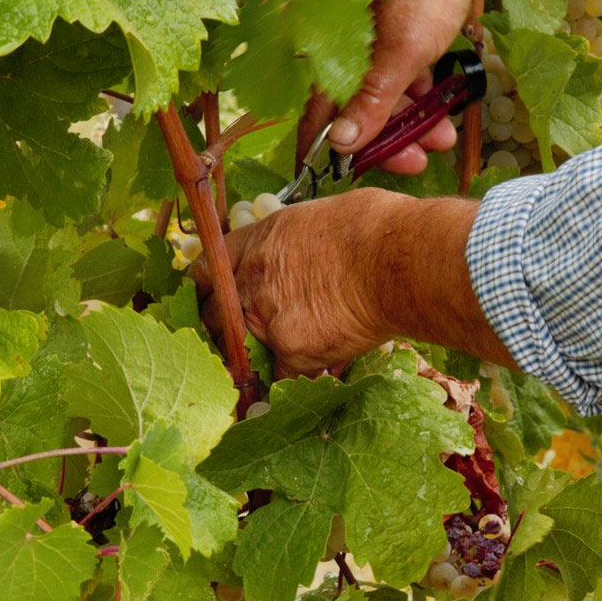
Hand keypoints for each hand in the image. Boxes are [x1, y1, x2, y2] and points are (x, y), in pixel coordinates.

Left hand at [223, 189, 395, 378]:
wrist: (395, 259)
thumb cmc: (372, 227)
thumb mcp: (316, 219)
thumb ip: (293, 244)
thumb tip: (302, 256)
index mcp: (255, 242)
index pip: (205, 272)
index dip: (208, 291)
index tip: (214, 302)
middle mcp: (250, 281)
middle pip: (216, 317)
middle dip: (227, 331)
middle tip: (245, 339)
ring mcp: (267, 319)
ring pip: (244, 353)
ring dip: (257, 359)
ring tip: (276, 363)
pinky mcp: (292, 352)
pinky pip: (281, 378)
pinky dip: (293, 381)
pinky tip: (304, 379)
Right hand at [297, 0, 485, 175]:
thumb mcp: (401, 52)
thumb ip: (372, 101)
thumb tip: (342, 145)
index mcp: (331, 57)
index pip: (317, 118)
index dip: (325, 155)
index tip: (331, 185)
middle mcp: (346, 59)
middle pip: (356, 119)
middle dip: (388, 145)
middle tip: (416, 162)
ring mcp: (373, 56)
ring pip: (385, 107)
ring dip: (412, 128)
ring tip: (441, 139)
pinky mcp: (400, 50)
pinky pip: (403, 89)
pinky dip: (420, 105)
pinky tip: (441, 116)